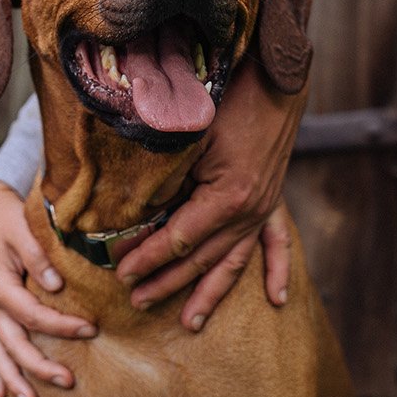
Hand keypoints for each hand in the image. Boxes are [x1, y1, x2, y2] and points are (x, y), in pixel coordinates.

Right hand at [0, 178, 97, 396]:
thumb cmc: (10, 217)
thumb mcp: (23, 229)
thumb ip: (38, 257)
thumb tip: (54, 286)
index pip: (32, 314)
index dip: (61, 326)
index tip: (90, 330)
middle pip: (15, 343)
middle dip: (40, 365)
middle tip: (69, 381)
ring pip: (0, 352)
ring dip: (15, 378)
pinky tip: (2, 394)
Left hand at [113, 57, 307, 330]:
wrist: (272, 76)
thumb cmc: (224, 100)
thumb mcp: (186, 138)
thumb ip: (163, 178)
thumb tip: (131, 211)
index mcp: (226, 198)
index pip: (179, 241)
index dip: (147, 258)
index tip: (119, 271)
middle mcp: (250, 211)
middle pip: (202, 259)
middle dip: (167, 282)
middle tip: (136, 300)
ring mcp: (265, 207)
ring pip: (233, 260)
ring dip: (211, 291)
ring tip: (190, 320)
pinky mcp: (273, 198)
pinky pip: (277, 242)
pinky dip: (277, 270)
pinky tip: (276, 297)